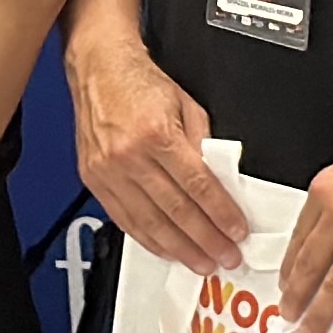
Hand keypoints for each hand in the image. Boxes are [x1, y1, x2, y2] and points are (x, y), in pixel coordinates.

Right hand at [68, 32, 246, 273]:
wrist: (98, 69)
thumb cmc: (139, 83)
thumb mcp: (186, 104)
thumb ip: (203, 143)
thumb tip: (221, 178)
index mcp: (157, 134)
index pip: (198, 185)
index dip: (221, 213)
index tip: (237, 231)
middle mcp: (130, 156)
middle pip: (176, 210)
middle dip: (206, 239)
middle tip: (227, 256)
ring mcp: (109, 172)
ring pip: (150, 223)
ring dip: (180, 249)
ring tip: (202, 262)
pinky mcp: (95, 181)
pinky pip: (125, 220)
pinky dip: (149, 240)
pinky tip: (167, 250)